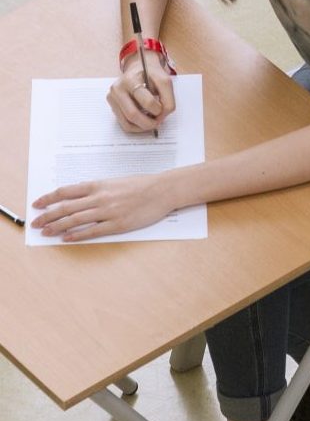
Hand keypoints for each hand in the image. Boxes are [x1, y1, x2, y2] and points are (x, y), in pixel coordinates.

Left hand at [32, 174, 177, 241]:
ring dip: (57, 227)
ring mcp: (108, 212)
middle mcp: (100, 198)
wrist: (163, 190)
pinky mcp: (118, 224)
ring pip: (75, 220)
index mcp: (98, 185)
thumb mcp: (115, 182)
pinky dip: (77, 235)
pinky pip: (92, 231)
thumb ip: (96, 189)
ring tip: (46, 232)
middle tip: (36, 223)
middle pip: (66, 208)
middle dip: (48, 216)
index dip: (48, 198)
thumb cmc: (142, 185)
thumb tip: (77, 198)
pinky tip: (67, 238)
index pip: (66, 192)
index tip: (37, 204)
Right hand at [107, 63, 174, 132]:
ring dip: (143, 127)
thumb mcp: (164, 81)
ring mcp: (112, 99)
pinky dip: (136, 127)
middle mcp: (117, 89)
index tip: (163, 109)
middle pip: (132, 114)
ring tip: (152, 122)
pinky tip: (144, 122)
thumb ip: (168, 99)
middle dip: (149, 123)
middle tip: (158, 122)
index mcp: (130, 80)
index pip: (146, 101)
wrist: (138, 68)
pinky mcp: (112, 106)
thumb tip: (162, 116)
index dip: (158, 110)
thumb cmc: (151, 75)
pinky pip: (124, 124)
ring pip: (127, 122)